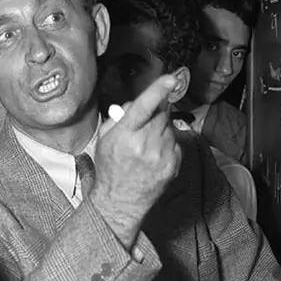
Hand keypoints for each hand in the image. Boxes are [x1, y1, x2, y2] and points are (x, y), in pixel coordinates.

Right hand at [91, 75, 181, 246]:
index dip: (158, 90)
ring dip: (160, 131)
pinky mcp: (173, 165)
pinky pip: (175, 144)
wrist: (120, 201)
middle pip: (162, 114)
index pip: (144, 106)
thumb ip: (119, 117)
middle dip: (156, 113)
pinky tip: (154, 157)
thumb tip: (135, 103)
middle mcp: (145, 145)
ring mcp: (161, 156)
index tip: (170, 79)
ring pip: (170, 128)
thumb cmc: (110, 168)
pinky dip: (167, 146)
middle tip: (145, 125)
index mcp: (125, 135)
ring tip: (146, 147)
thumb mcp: (105, 139)